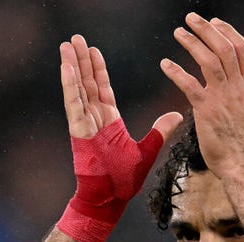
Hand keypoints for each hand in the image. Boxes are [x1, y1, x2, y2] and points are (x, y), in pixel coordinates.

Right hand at [56, 35, 181, 241]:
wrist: (110, 199)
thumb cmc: (123, 181)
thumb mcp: (148, 150)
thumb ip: (160, 130)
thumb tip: (177, 114)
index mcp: (109, 122)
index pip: (102, 88)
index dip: (98, 69)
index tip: (93, 50)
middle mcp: (94, 119)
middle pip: (87, 82)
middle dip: (82, 60)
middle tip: (76, 38)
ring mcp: (85, 124)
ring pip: (77, 88)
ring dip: (72, 65)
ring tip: (67, 44)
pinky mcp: (79, 131)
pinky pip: (74, 104)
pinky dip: (70, 85)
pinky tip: (66, 67)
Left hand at [160, 14, 243, 180]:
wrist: (242, 166)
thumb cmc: (242, 145)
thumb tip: (240, 82)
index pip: (243, 49)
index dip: (228, 31)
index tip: (215, 21)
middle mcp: (238, 89)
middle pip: (225, 48)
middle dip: (208, 29)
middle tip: (191, 18)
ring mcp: (223, 99)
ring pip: (210, 60)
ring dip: (192, 43)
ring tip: (178, 32)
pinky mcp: (207, 111)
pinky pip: (190, 85)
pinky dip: (176, 72)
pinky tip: (165, 64)